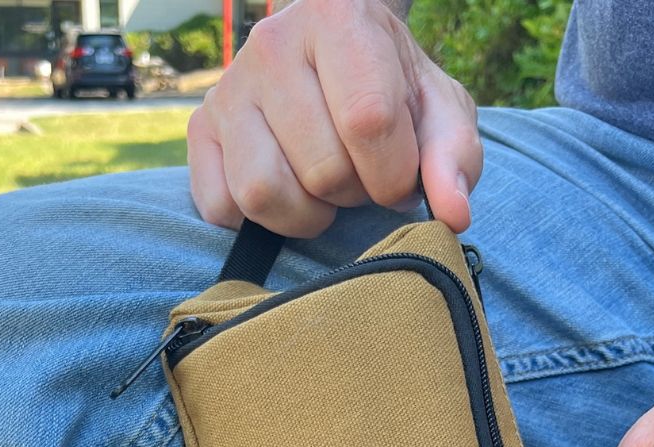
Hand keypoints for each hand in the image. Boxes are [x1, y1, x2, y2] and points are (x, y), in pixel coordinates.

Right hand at [187, 0, 482, 237]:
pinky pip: (221, 207)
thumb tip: (453, 214)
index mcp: (339, 17)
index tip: (399, 177)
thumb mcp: (438, 111)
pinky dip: (257, 220)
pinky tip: (284, 189)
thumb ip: (453, 158)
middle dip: (352, 194)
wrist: (332, 58)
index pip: (369, 121)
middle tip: (358, 176)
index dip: (393, 175)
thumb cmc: (390, 89)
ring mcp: (228, 89)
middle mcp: (272, 44)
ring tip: (322, 189)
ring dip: (305, 214)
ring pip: (264, 194)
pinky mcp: (201, 130)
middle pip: (321, 169)